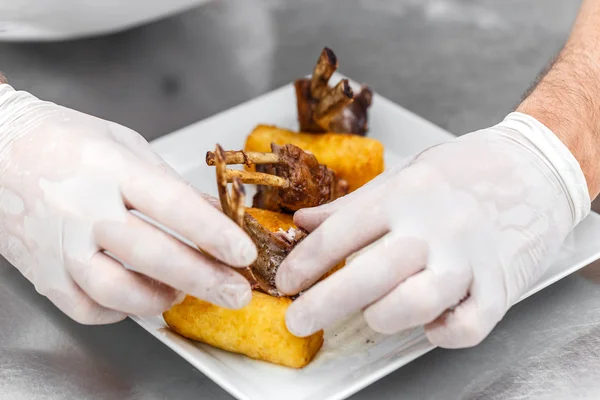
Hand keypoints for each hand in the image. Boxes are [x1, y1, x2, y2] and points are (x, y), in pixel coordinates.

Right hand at [0, 84, 256, 323]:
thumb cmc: (63, 141)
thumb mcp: (125, 145)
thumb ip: (170, 184)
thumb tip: (214, 214)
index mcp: (110, 168)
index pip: (172, 205)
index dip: (213, 233)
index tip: (243, 253)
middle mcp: (84, 208)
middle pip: (152, 254)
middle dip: (203, 278)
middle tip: (235, 293)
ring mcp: (60, 244)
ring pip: (117, 290)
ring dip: (161, 299)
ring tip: (183, 292)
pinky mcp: (43, 272)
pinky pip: (88, 307)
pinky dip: (121, 311)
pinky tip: (138, 297)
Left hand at [276, 112, 589, 347]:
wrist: (536, 167)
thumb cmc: (464, 171)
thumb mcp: (404, 175)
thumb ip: (351, 206)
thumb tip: (303, 223)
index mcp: (405, 194)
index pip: (341, 235)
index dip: (305, 263)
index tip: (286, 282)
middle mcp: (435, 225)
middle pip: (369, 274)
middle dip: (323, 304)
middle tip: (299, 319)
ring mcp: (470, 256)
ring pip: (416, 302)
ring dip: (383, 317)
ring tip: (371, 315)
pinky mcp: (501, 283)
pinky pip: (469, 325)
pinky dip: (443, 334)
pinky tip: (430, 325)